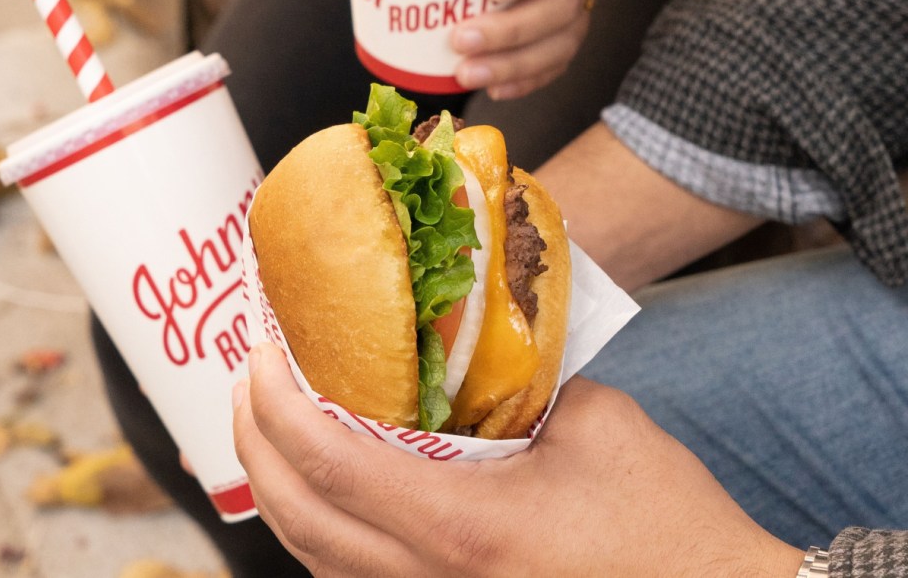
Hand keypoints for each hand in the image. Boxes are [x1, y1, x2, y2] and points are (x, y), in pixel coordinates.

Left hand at [233, 343, 802, 576]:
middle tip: (249, 383)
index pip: (331, 463)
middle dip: (254, 443)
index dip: (278, 404)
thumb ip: (521, 386)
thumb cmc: (663, 518)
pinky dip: (317, 530)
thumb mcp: (594, 422)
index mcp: (463, 525)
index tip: (263, 354)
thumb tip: (475, 356)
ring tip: (269, 429)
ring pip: (315, 559)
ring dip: (277, 489)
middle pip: (299, 518)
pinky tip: (323, 492)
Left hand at [451, 0, 605, 99]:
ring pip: (559, 43)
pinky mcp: (570, 35)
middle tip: (461, 40)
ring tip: (469, 74)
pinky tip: (496, 90)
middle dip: (509, 31)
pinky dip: (526, 81)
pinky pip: (556, 64)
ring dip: (513, 66)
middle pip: (559, 7)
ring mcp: (580, 7)